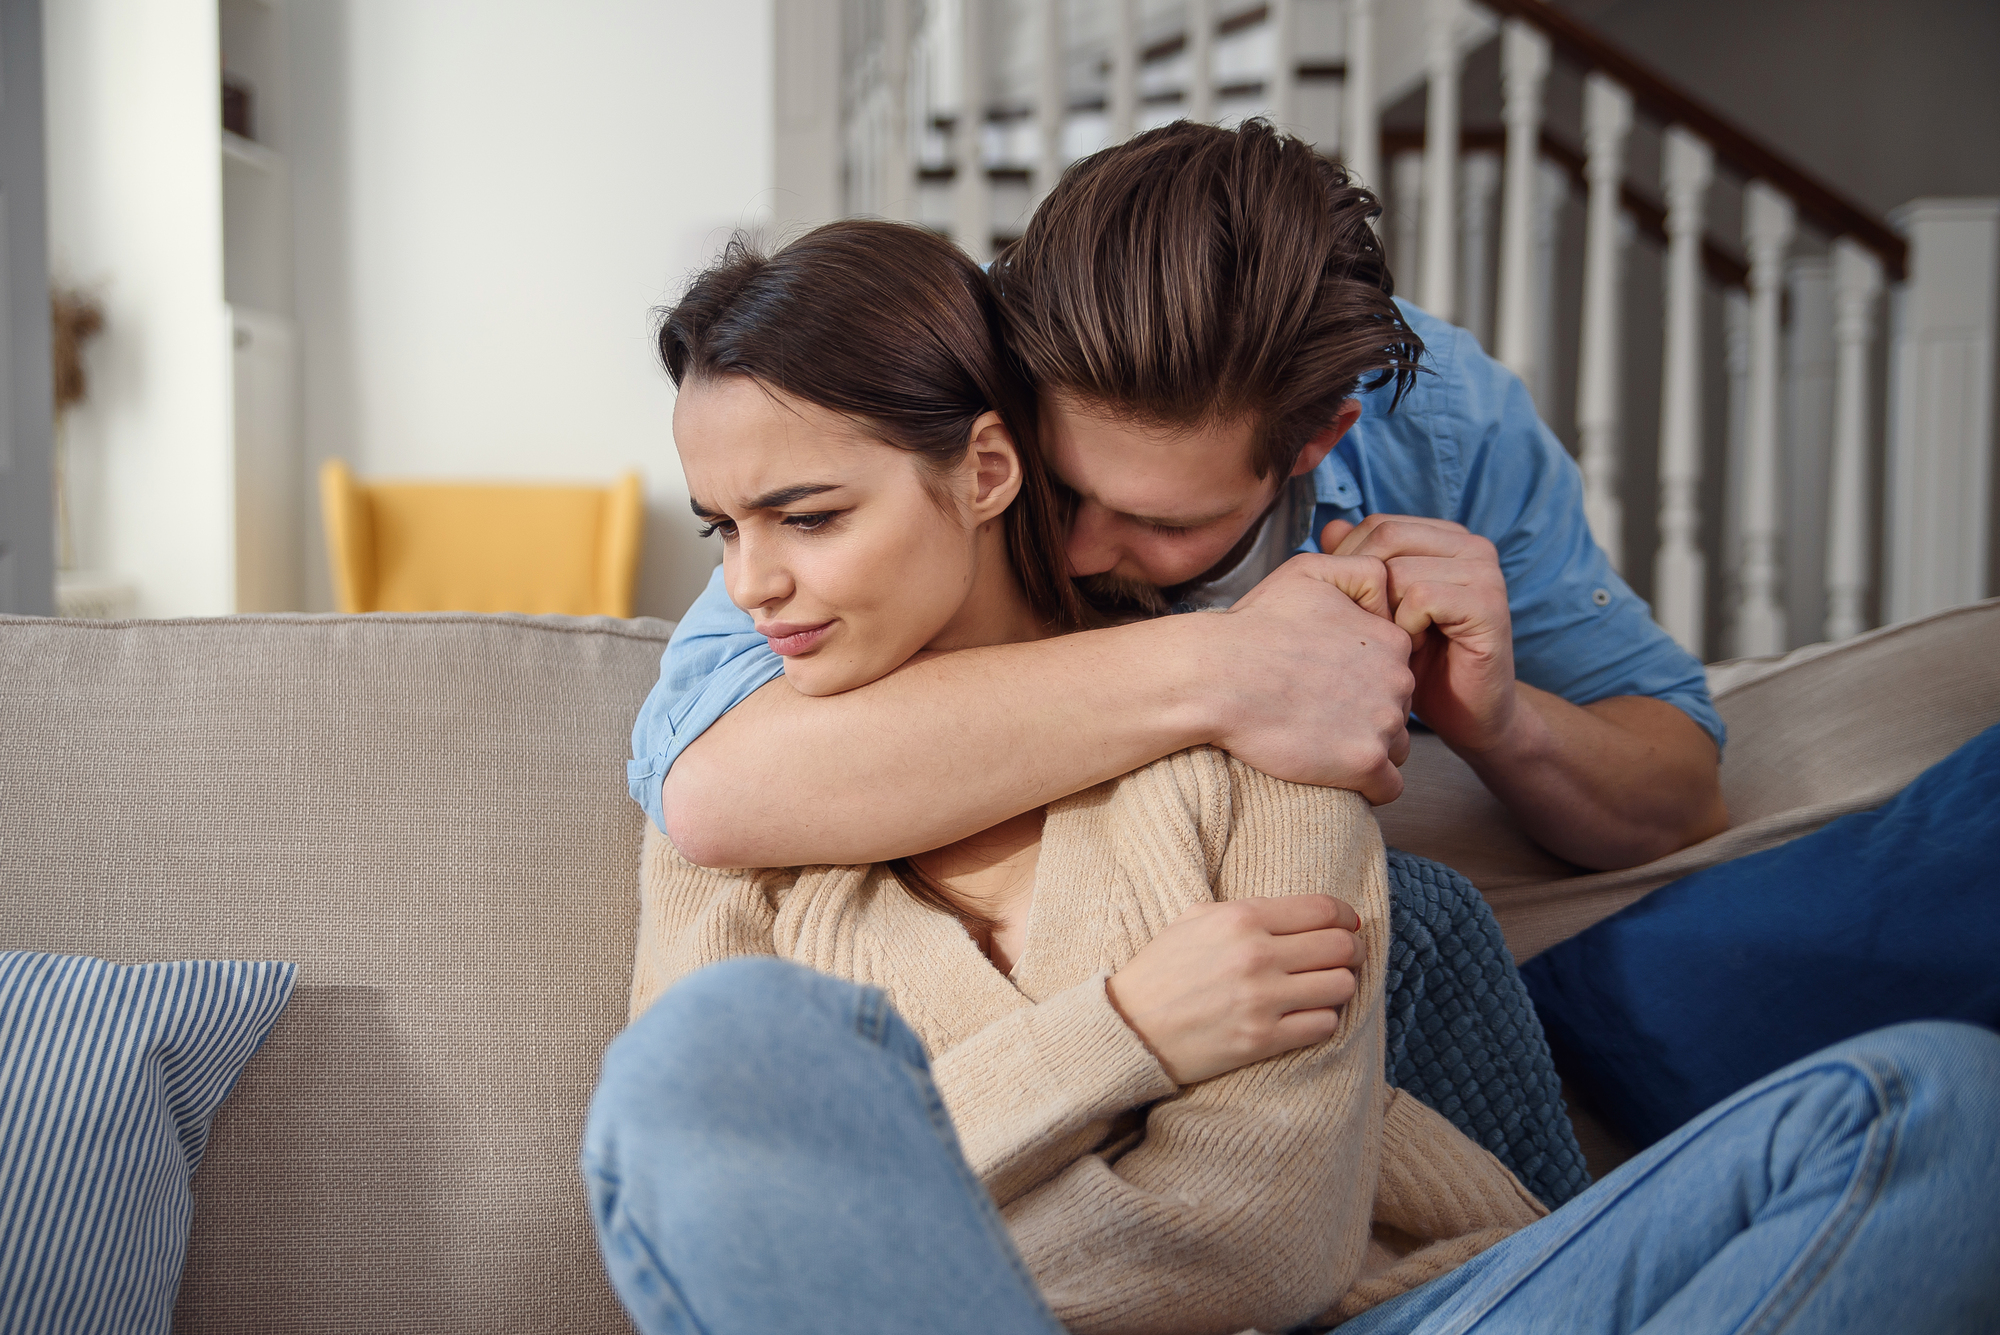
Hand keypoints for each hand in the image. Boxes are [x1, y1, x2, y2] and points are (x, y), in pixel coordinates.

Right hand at [1105, 894, 1365, 1085]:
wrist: (1129, 1027)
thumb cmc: (1163, 969)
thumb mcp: (1196, 919)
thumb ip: (1250, 910)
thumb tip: (1310, 913)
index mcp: (1241, 918)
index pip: (1323, 909)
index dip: (1345, 916)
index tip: (1348, 925)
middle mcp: (1256, 955)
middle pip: (1341, 946)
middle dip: (1352, 950)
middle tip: (1346, 957)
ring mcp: (1262, 1000)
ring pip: (1341, 986)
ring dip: (1340, 986)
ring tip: (1324, 987)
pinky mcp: (1263, 1040)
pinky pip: (1325, 1024)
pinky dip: (1323, 1018)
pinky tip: (1305, 1015)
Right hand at [1205, 553, 1414, 804]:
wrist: (1218, 675)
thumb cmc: (1255, 625)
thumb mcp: (1311, 571)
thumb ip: (1362, 572)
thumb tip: (1385, 598)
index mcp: (1390, 639)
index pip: (1397, 668)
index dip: (1366, 678)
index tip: (1329, 683)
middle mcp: (1398, 680)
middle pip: (1399, 709)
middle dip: (1368, 714)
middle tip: (1319, 712)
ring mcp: (1383, 723)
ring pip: (1395, 748)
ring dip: (1367, 749)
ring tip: (1322, 742)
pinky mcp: (1364, 763)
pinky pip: (1387, 788)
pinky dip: (1367, 786)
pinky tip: (1335, 773)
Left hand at [1322, 515, 1516, 754]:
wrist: (1468, 714)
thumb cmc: (1419, 661)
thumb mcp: (1379, 607)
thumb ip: (1359, 564)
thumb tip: (1331, 527)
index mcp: (1446, 537)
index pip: (1378, 525)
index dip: (1350, 563)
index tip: (1355, 607)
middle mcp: (1471, 545)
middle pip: (1386, 539)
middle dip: (1364, 586)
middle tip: (1374, 627)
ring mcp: (1484, 572)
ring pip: (1398, 570)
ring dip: (1385, 614)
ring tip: (1398, 640)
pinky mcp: (1488, 604)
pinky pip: (1421, 598)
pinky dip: (1406, 628)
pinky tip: (1414, 647)